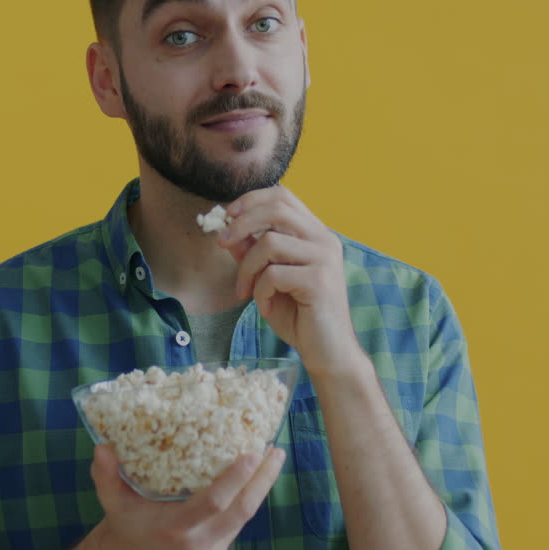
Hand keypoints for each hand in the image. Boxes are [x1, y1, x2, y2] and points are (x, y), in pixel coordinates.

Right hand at [89, 443, 284, 549]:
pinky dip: (247, 500)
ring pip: (244, 518)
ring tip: (272, 459)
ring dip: (260, 488)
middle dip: (262, 480)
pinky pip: (236, 524)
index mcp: (174, 529)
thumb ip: (106, 474)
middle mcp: (196, 544)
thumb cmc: (122, 528)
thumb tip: (103, 445)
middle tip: (275, 451)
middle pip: (241, 511)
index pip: (213, 503)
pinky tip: (254, 479)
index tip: (252, 453)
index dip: (235, 478)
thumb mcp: (111, 500)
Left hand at [217, 186, 360, 371]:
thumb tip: (228, 232)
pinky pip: (273, 274)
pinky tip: (266, 307)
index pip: (283, 196)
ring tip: (245, 291)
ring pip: (269, 242)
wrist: (327, 353)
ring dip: (247, 268)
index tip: (228, 215)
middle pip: (276, 210)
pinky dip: (260, 291)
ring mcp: (325, 259)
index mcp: (315, 234)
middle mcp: (324, 240)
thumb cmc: (300, 317)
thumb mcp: (268, 280)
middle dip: (241, 223)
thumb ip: (253, 254)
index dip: (252, 199)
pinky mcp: (319, 281)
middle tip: (221, 243)